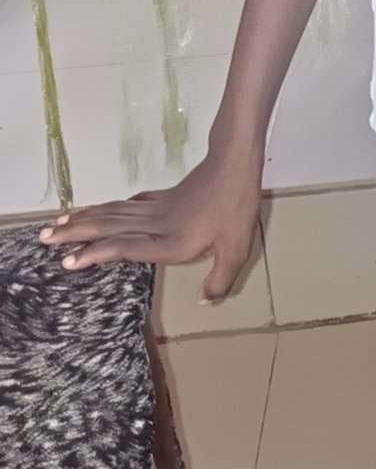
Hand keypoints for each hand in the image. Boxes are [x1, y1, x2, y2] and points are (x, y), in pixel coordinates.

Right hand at [39, 148, 263, 303]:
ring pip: (113, 213)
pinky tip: (102, 210)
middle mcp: (155, 225)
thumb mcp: (237, 249)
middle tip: (45, 238)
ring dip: (85, 218)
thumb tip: (206, 303)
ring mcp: (157, 208)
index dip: (95, 254)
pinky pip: (128, 203)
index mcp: (169, 242)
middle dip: (75, 233)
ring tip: (59, 223)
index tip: (68, 261)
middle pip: (107, 227)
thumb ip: (221, 280)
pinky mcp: (163, 197)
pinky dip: (110, 208)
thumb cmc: (236, 208)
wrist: (235, 165)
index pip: (123, 248)